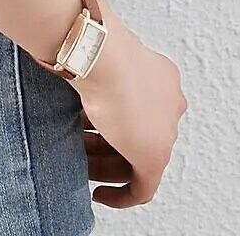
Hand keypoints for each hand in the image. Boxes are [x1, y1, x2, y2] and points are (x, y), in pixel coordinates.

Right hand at [73, 0, 187, 207]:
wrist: (101, 53)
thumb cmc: (93, 44)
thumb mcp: (98, 54)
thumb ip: (96, 63)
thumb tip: (70, 51)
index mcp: (162, 77)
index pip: (140, 107)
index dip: (111, 119)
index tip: (88, 126)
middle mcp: (169, 103)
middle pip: (137, 134)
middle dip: (106, 144)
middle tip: (80, 149)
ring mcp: (164, 130)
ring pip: (135, 159)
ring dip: (105, 165)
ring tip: (80, 166)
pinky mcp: (154, 157)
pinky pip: (141, 187)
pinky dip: (121, 195)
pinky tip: (99, 194)